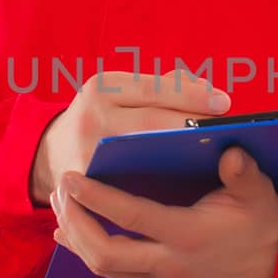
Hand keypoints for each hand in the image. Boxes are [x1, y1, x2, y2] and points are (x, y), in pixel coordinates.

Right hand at [28, 70, 230, 207]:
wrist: (51, 153)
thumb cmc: (104, 116)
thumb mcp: (122, 91)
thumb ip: (164, 86)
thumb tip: (206, 92)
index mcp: (101, 88)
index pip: (153, 88)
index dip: (191, 95)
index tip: (225, 103)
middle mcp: (91, 119)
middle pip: (152, 123)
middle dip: (192, 127)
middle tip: (227, 133)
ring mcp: (87, 156)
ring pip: (143, 159)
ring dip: (181, 159)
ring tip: (213, 157)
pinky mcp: (88, 190)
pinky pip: (129, 191)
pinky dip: (162, 187)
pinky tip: (191, 188)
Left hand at [51, 144, 277, 277]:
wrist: (274, 273)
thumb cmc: (263, 227)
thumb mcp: (259, 195)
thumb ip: (243, 173)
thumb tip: (230, 153)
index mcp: (189, 235)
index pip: (132, 218)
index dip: (98, 199)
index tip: (72, 179)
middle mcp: (169, 262)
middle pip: (103, 253)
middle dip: (75, 222)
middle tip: (60, 191)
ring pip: (102, 266)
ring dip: (76, 237)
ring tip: (61, 205)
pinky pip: (114, 270)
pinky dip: (88, 249)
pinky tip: (73, 231)